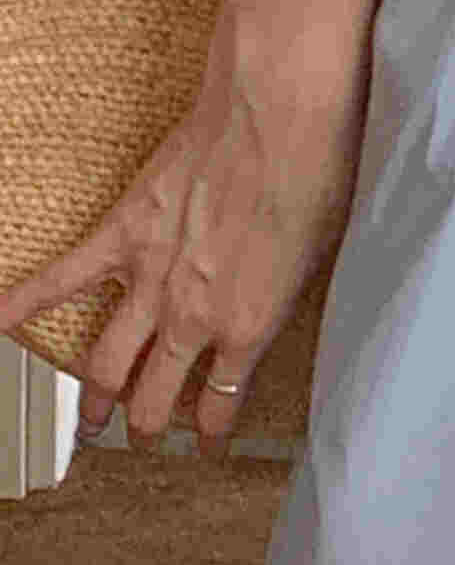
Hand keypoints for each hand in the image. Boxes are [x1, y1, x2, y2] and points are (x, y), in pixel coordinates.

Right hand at [0, 16, 372, 455]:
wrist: (277, 122)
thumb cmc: (312, 180)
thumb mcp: (314, 263)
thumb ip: (279, 300)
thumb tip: (267, 309)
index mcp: (247, 328)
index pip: (220, 402)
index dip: (210, 430)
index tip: (205, 442)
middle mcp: (193, 317)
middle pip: (154, 394)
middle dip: (145, 426)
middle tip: (139, 440)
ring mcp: (151, 279)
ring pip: (108, 359)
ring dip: (95, 397)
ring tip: (89, 425)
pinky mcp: (122, 234)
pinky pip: (63, 277)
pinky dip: (24, 302)